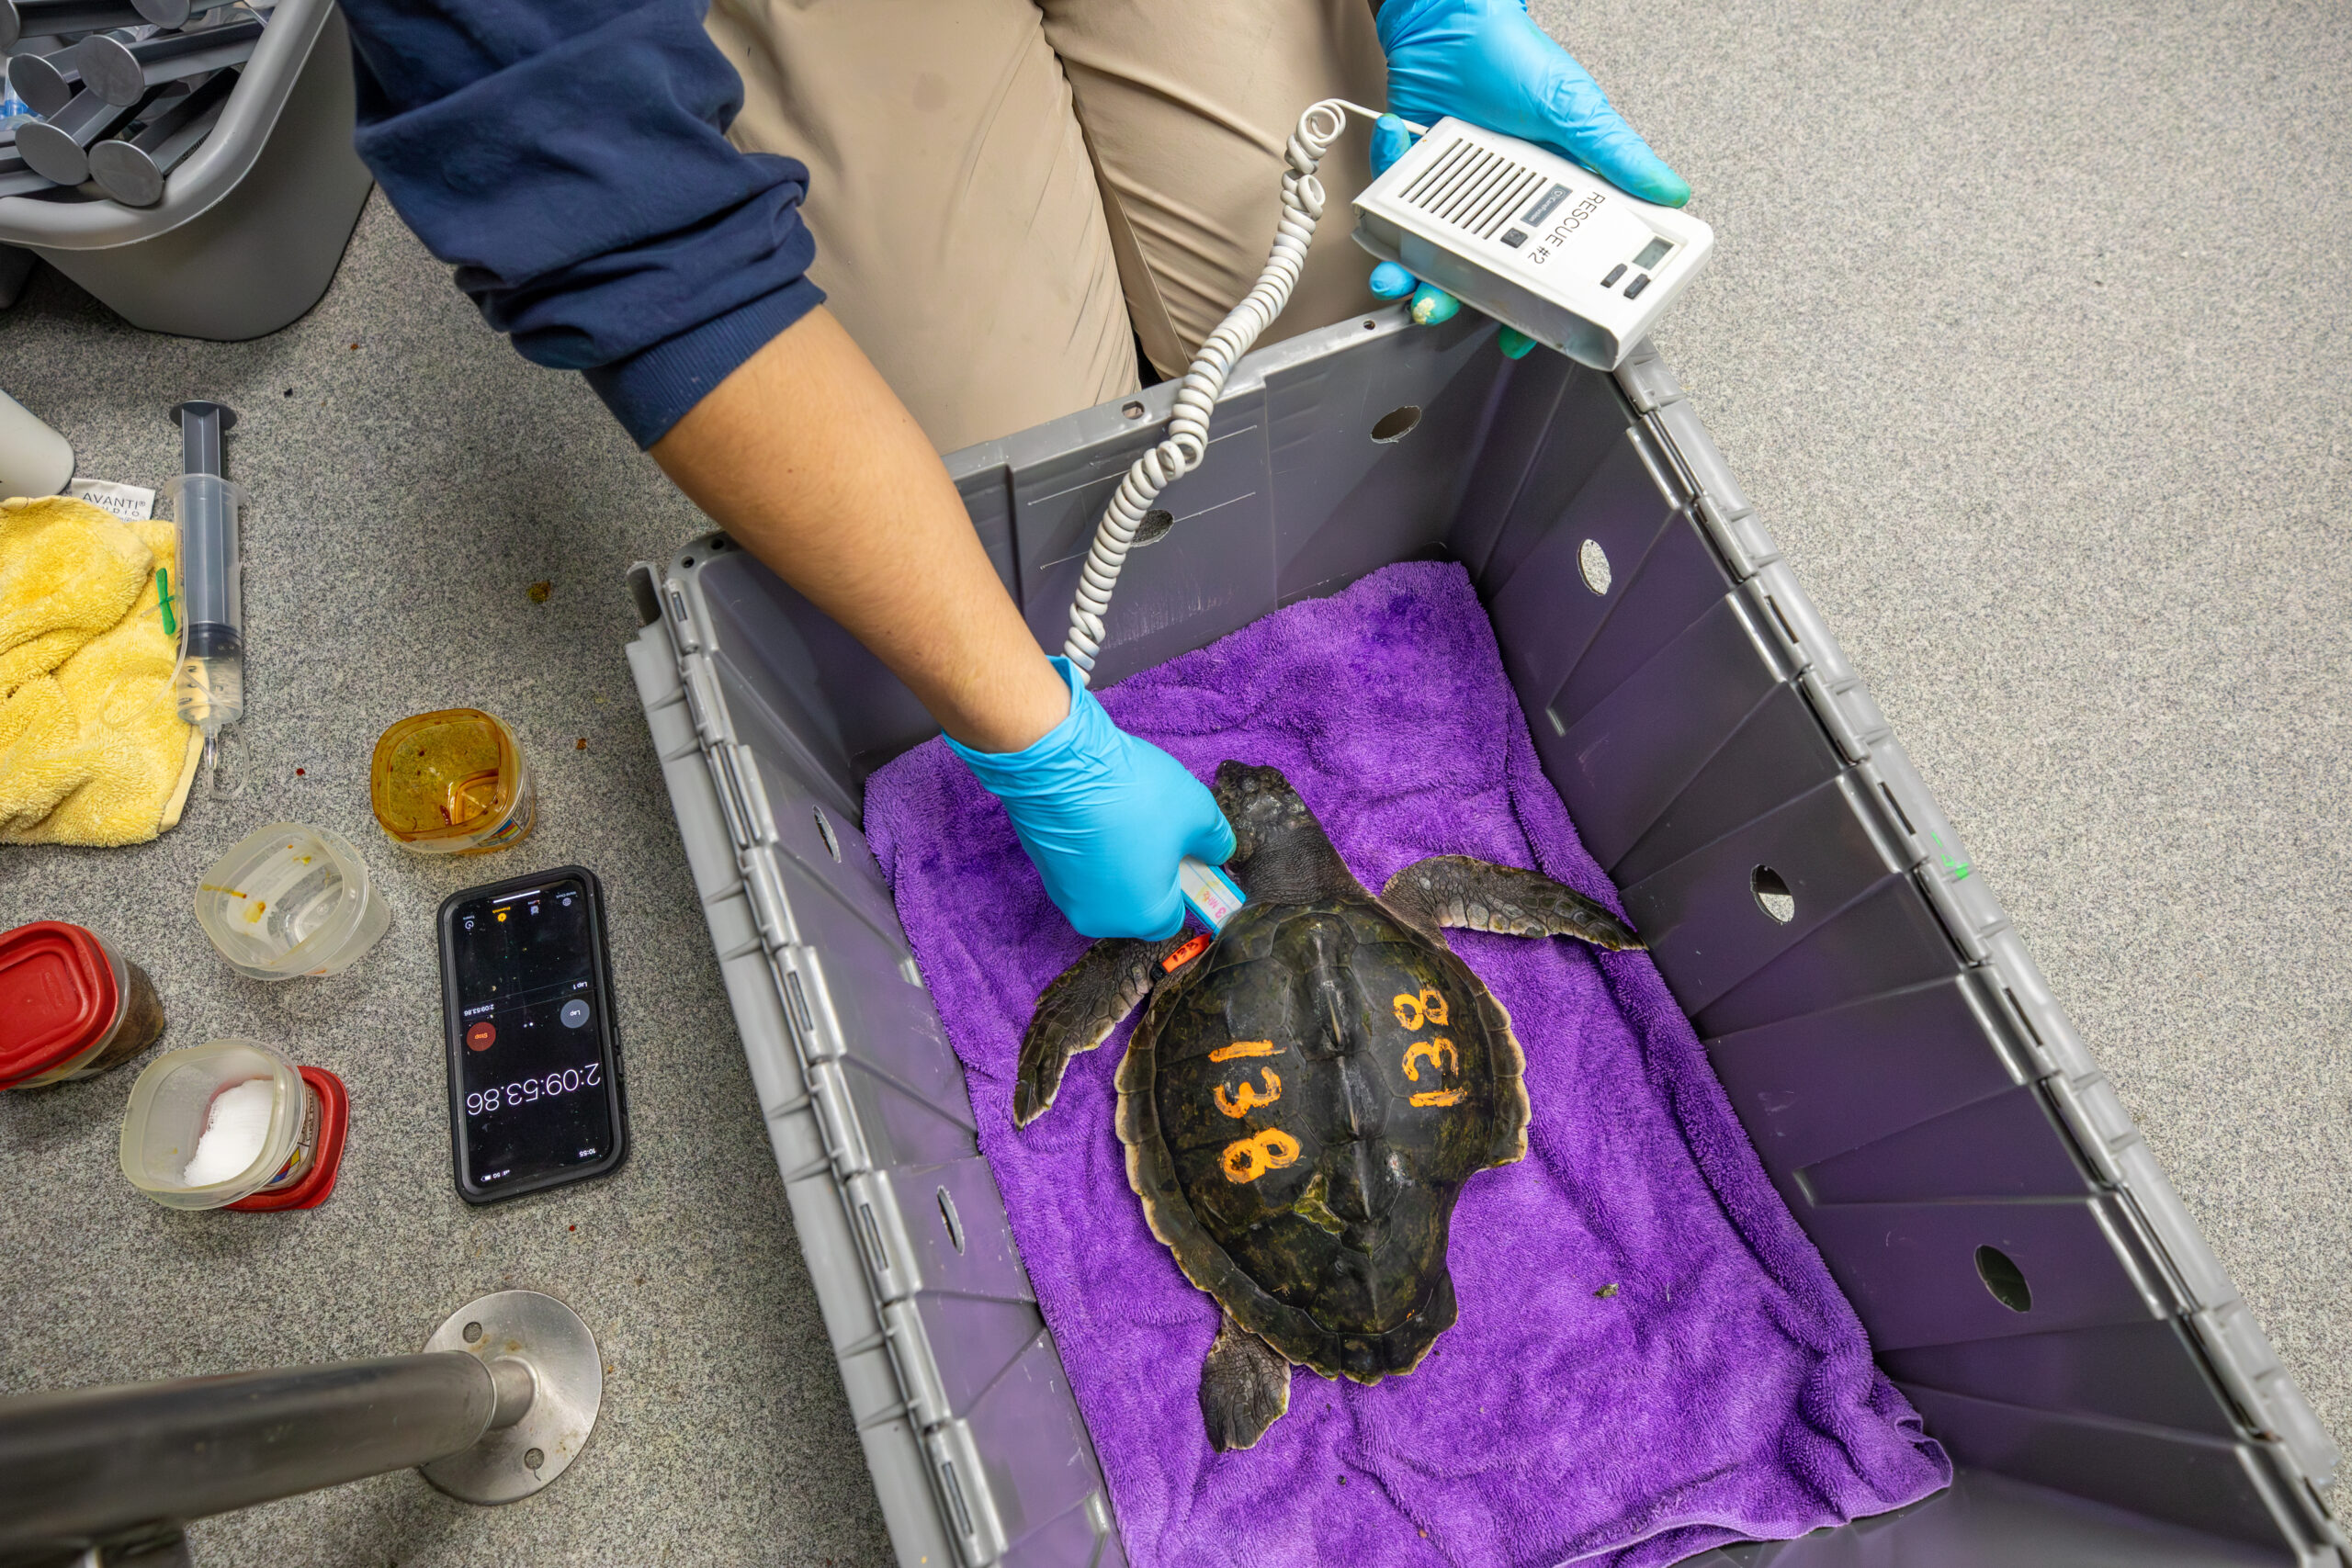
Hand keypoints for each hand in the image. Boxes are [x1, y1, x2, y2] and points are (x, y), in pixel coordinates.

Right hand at [946, 658, 1235, 940]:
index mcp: (1142, 916)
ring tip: (1127, 817)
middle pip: (1138, 903)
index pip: (1174, 916)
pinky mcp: (1044, 871)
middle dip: (1153, 871)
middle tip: (1160, 830)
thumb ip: (1217, 842)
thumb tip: (1218, 851)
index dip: (1187, 884)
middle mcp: (1100, 918)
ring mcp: (1066, 896)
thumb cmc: (1132, 794)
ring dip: (1122, 860)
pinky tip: (1098, 815)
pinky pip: (1082, 869)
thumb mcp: (1198, 813)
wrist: (1059, 765)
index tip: (1190, 854)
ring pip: (1108, 885)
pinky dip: (1094, 850)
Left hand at [1369, 0, 1690, 355]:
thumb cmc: (1515, 57)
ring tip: (1395, 282)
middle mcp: (1493, 206)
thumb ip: (1616, 155)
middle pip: (1475, 276)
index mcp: (1542, 199)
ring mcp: (1447, 196)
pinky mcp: (1406, 178)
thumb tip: (1671, 193)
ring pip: (1425, 256)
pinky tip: (1397, 150)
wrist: (1451, 19)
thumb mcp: (1575, 109)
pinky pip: (1389, 206)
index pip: (1539, 270)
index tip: (1522, 340)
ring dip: (1406, 275)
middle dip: (1453, 301)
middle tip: (1437, 311)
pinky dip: (1383, 195)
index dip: (1531, 312)